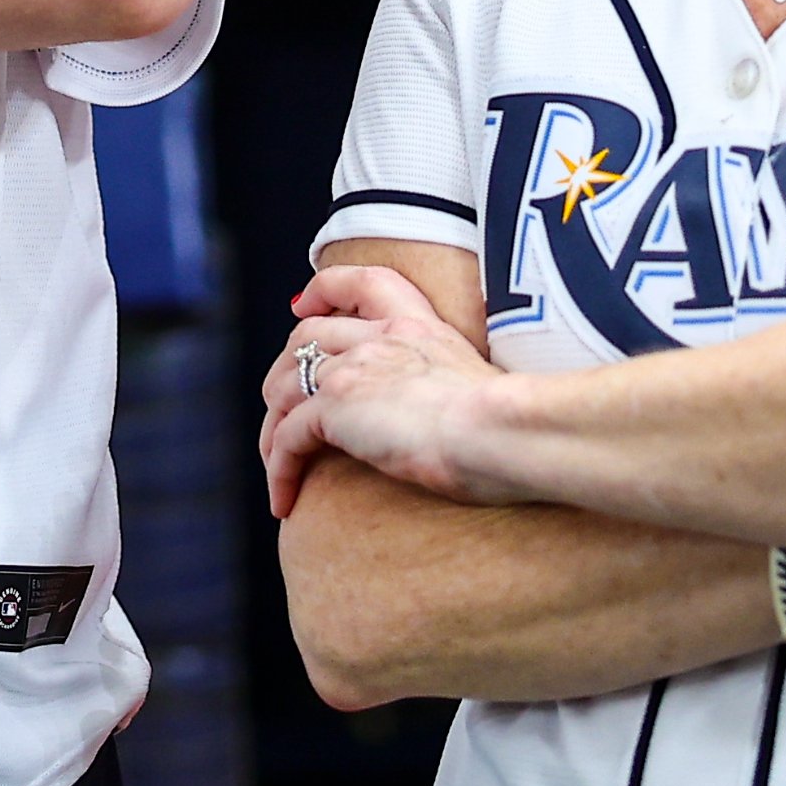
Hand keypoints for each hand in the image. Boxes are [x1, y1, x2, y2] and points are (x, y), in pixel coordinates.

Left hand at [262, 261, 515, 519]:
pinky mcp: (335, 408)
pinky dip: (278, 469)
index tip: (301, 305)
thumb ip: (452, 389)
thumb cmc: (513, 426)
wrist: (504, 430)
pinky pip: (286, 438)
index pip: (361, 283)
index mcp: (418, 325)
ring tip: (276, 463)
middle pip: (306, 338)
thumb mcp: (479, 388)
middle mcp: (380, 337)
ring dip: (273, 425)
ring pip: (285, 387)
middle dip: (285, 371)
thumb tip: (456, 418)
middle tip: (281, 408)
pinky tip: (284, 501)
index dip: (324, 289)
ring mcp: (353, 369)